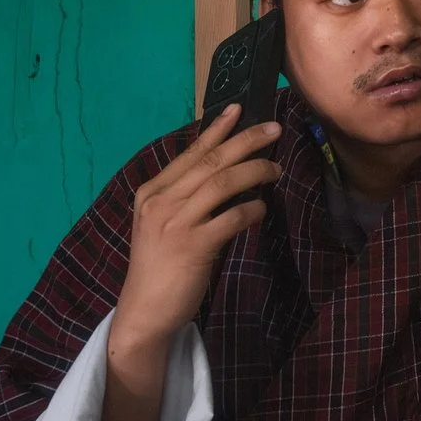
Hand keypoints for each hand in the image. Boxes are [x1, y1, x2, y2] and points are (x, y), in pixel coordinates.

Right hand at [114, 106, 279, 348]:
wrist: (145, 312)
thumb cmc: (161, 265)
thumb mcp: (165, 223)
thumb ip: (188, 196)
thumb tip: (230, 168)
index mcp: (151, 193)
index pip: (190, 154)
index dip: (217, 130)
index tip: (240, 108)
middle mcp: (160, 203)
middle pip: (211, 162)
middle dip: (246, 140)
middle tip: (274, 129)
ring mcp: (175, 224)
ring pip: (223, 183)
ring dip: (255, 171)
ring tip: (276, 170)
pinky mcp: (193, 246)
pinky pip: (233, 217)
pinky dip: (253, 210)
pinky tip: (261, 210)